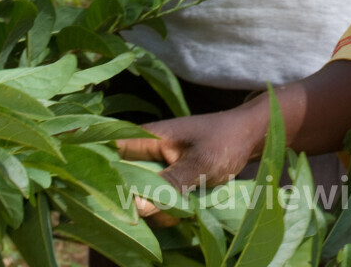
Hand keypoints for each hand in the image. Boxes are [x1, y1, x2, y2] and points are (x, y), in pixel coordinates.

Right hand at [116, 106, 266, 224]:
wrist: (251, 137)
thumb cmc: (225, 142)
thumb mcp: (199, 165)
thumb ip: (169, 185)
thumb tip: (135, 209)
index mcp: (145, 138)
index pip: (107, 153)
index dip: (99, 173)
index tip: (101, 198)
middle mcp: (144, 152)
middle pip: (121, 181)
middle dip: (132, 202)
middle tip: (157, 212)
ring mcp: (156, 167)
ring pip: (139, 196)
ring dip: (155, 210)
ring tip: (181, 211)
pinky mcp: (167, 180)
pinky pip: (155, 200)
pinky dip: (166, 210)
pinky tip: (184, 213)